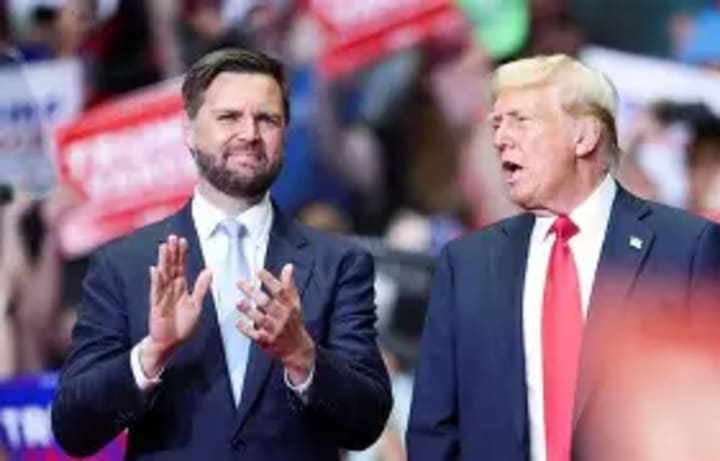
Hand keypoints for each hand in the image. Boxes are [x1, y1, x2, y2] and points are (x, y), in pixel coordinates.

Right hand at [142, 235, 211, 376]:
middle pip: (171, 267)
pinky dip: (156, 280)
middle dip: (172, 252)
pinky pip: (156, 291)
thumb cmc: (182, 325)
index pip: (181, 267)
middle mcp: (170, 289)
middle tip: (172, 237)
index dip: (182, 254)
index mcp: (181, 288)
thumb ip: (201, 287)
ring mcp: (162, 296)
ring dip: (163, 261)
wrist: (170, 343)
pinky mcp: (156, 305)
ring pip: (163, 275)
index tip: (183, 240)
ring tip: (163, 247)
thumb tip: (209, 269)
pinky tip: (155, 269)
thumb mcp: (196, 304)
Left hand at [236, 264, 314, 384]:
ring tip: (238, 303)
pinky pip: (255, 335)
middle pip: (267, 303)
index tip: (258, 271)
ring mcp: (274, 330)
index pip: (280, 291)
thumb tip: (288, 267)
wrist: (298, 349)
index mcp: (289, 306)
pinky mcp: (266, 341)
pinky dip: (246, 329)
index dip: (269, 280)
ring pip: (260, 319)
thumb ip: (289, 285)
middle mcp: (282, 317)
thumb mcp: (295, 303)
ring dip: (249, 310)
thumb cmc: (293, 322)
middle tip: (240, 283)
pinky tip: (238, 323)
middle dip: (253, 292)